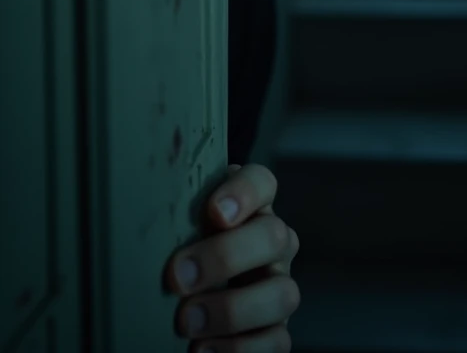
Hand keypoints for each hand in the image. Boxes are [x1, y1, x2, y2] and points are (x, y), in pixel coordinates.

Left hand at [163, 163, 300, 351]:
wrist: (189, 302)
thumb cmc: (180, 257)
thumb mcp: (176, 231)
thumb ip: (171, 217)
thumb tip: (130, 209)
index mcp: (252, 209)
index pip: (262, 182)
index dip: (245, 193)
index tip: (214, 211)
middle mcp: (274, 245)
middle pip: (274, 236)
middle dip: (225, 257)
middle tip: (179, 277)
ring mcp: (279, 288)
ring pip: (282, 293)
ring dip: (232, 310)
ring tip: (187, 322)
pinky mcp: (277, 331)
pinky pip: (276, 341)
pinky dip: (239, 349)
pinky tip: (202, 349)